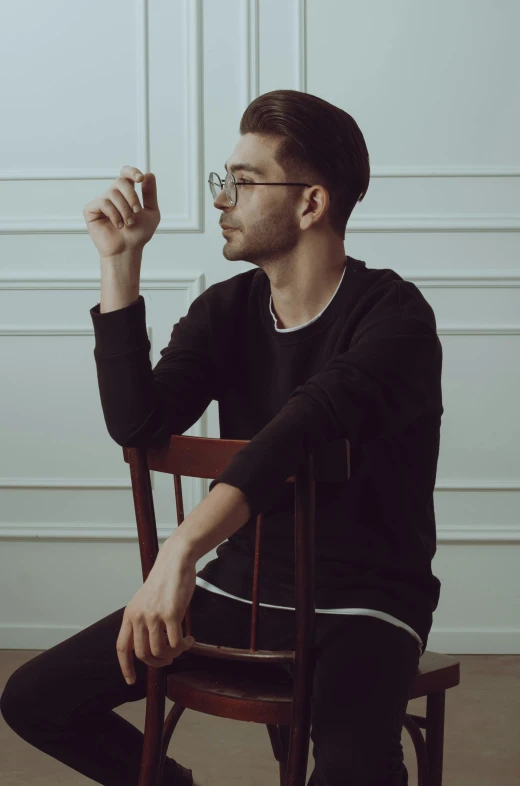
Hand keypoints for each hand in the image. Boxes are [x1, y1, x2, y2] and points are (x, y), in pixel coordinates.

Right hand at [83, 165, 160, 258]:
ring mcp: (101, 202)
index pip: (126, 174)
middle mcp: (112, 195)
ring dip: (124, 210)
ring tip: (127, 224)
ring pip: (113, 193)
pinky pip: (103, 202)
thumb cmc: (138, 235)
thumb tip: (149, 174)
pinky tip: (118, 225)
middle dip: (131, 196)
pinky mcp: (91, 210)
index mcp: (126, 194)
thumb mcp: (151, 213)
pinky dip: (114, 214)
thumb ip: (150, 194)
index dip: (132, 172)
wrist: (128, 250)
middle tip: (137, 211)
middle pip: (120, 181)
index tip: (140, 179)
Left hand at [116, 538, 196, 684]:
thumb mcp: (145, 601)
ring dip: (173, 654)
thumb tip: (151, 645)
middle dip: (158, 662)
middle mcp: (139, 617)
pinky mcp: (171, 614)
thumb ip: (144, 620)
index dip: (125, 667)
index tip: (131, 680)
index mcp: (130, 614)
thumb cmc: (164, 581)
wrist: (175, 561)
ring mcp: (154, 616)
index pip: (122, 647)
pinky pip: (175, 642)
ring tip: (182, 646)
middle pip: (142, 654)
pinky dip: (184, 646)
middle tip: (170, 659)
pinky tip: (190, 640)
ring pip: (159, 651)